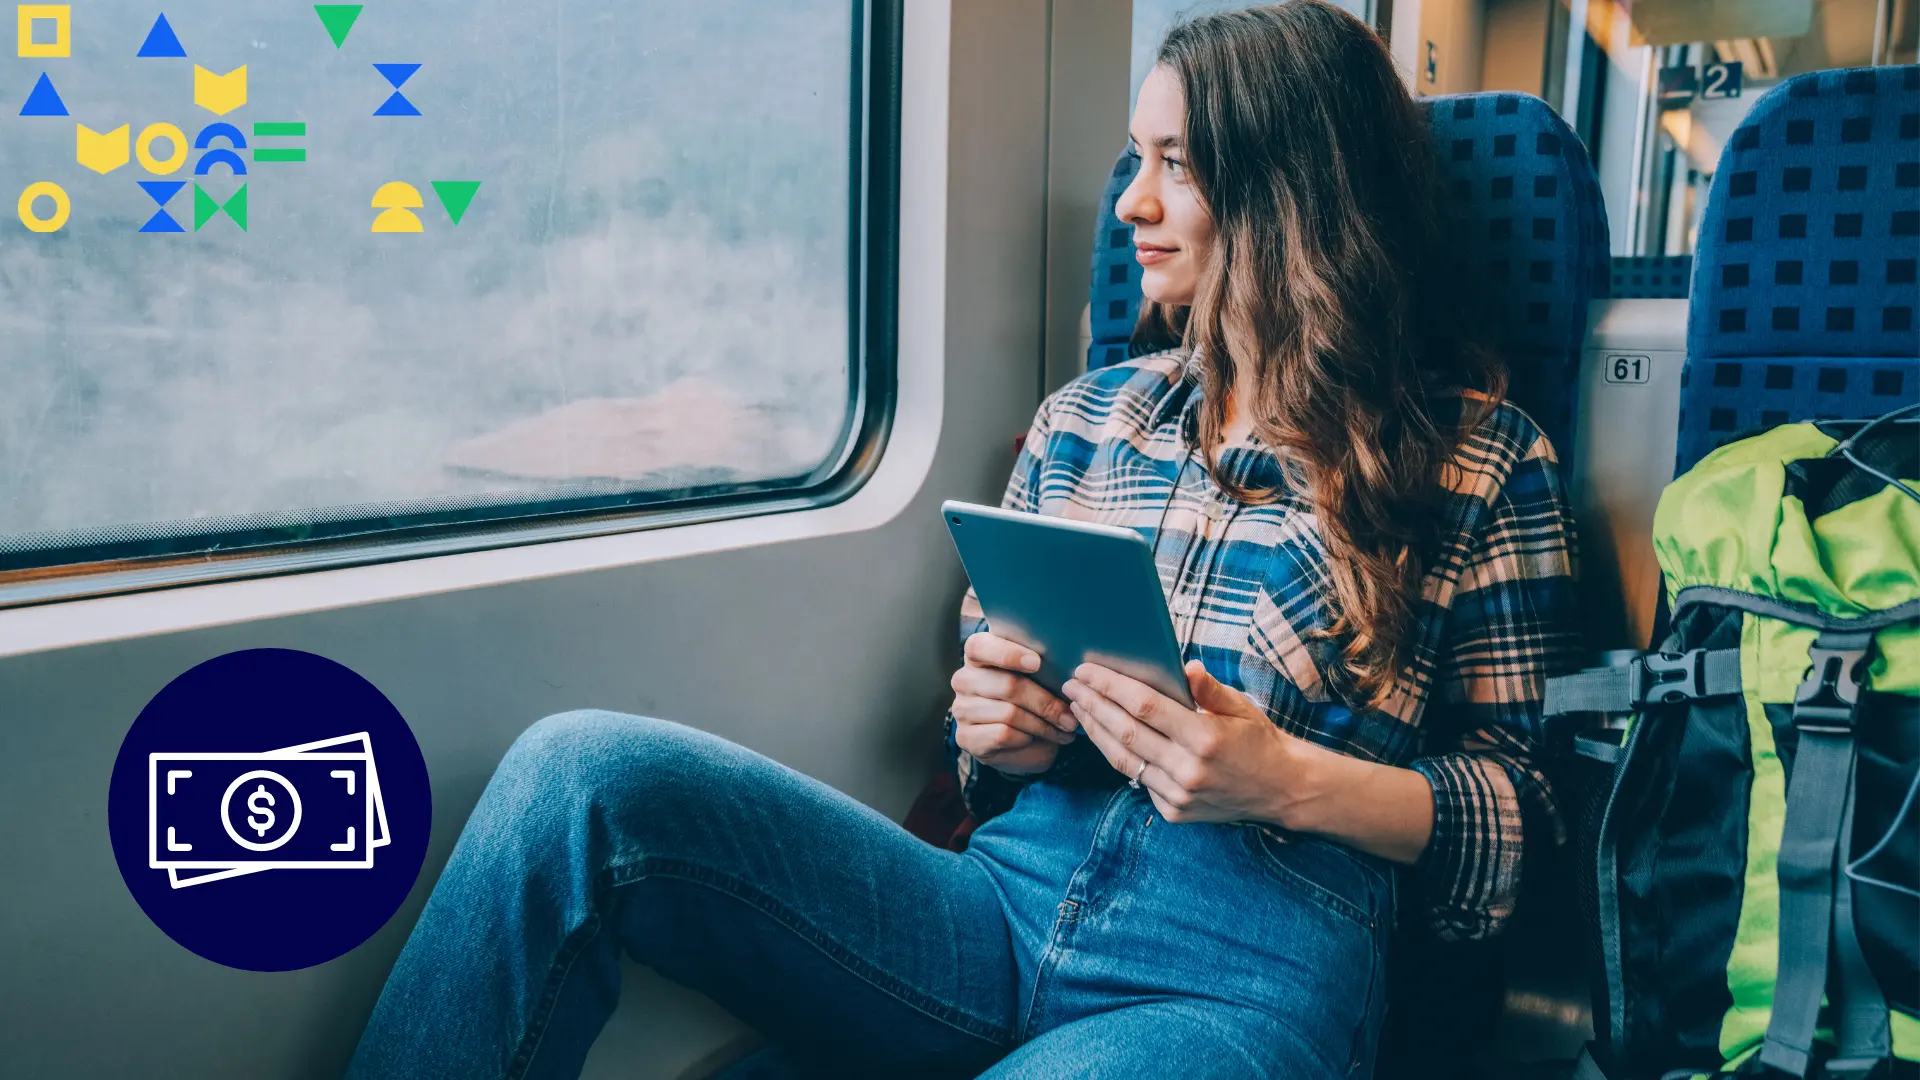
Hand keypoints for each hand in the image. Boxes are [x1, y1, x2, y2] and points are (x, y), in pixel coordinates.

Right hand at [950, 632, 1076, 775]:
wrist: (1017, 741)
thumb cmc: (1030, 699)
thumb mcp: (1036, 678)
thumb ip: (1042, 667)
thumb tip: (1070, 671)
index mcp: (978, 655)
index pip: (981, 647)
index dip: (1009, 653)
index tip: (1037, 663)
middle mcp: (964, 680)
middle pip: (1008, 686)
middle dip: (1045, 703)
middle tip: (1069, 716)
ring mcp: (962, 710)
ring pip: (1010, 713)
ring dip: (1043, 724)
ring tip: (1064, 729)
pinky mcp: (966, 737)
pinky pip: (1003, 735)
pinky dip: (1028, 738)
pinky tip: (1039, 738)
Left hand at [1064, 659, 1322, 824]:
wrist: (1280, 790)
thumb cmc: (1258, 740)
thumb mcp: (1241, 706)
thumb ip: (1209, 689)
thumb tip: (1185, 665)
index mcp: (1205, 738)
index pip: (1144, 706)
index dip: (1110, 686)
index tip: (1087, 670)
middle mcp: (1188, 769)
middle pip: (1125, 732)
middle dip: (1092, 705)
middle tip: (1071, 685)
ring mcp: (1179, 795)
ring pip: (1123, 760)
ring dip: (1095, 731)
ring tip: (1078, 708)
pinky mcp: (1174, 811)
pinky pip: (1137, 780)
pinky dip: (1117, 756)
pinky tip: (1103, 736)